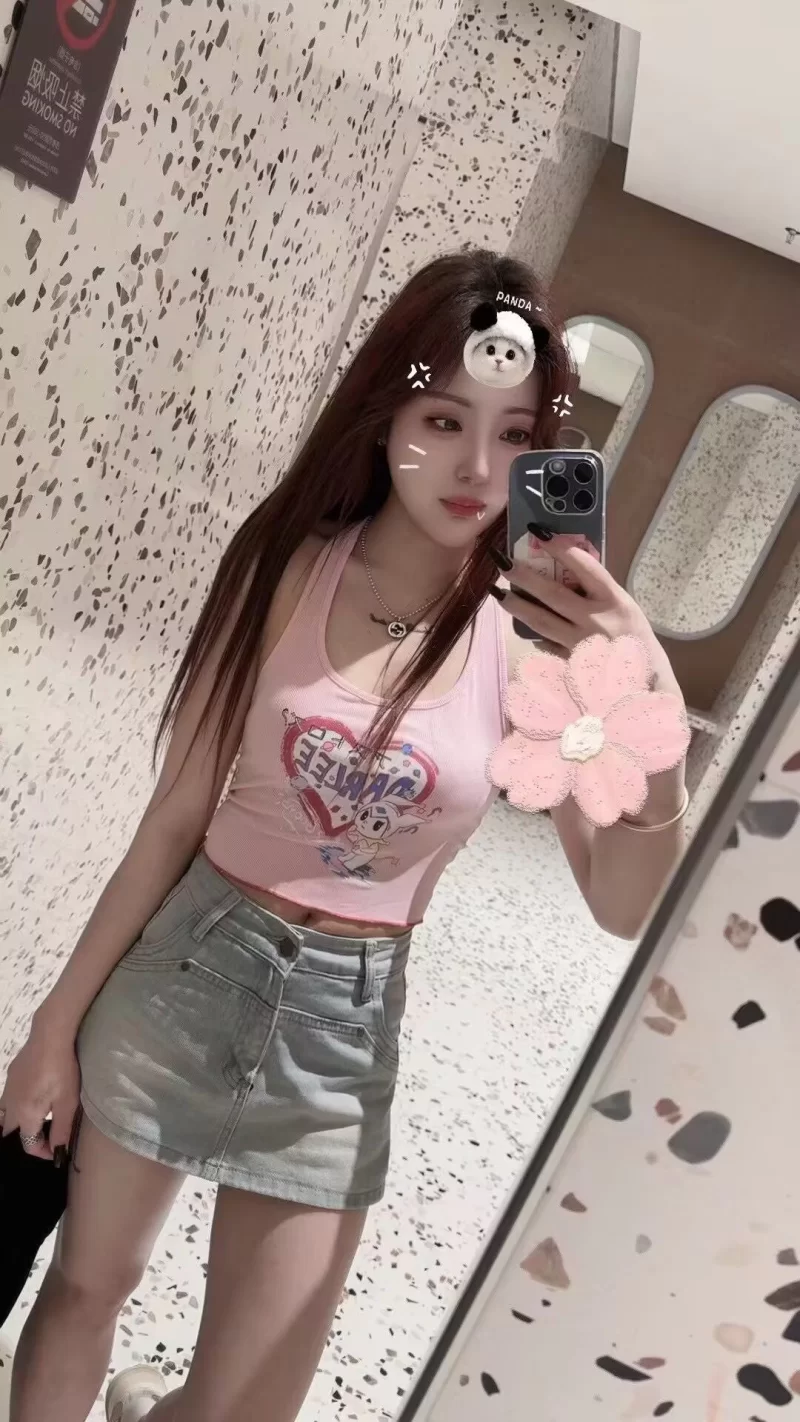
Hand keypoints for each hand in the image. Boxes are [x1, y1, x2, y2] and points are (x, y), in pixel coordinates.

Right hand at [0, 1021, 80, 1161]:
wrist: (50, 1037)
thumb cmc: (62, 1071)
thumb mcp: (68, 1103)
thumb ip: (61, 1130)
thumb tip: (57, 1151)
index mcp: (25, 1115)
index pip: (28, 1144)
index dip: (43, 1152)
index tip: (57, 1150)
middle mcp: (11, 1105)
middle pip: (11, 1132)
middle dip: (26, 1138)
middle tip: (45, 1136)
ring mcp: (8, 1089)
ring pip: (4, 1115)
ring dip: (18, 1123)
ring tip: (37, 1120)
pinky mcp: (11, 1075)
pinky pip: (7, 1099)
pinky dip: (16, 1107)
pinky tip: (33, 1097)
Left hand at [494, 545, 679, 692]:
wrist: (647, 683)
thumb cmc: (635, 638)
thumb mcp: (625, 607)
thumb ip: (597, 590)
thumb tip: (562, 567)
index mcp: (615, 601)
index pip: (585, 567)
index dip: (561, 548)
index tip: (539, 532)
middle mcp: (597, 622)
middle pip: (553, 594)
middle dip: (524, 576)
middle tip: (502, 561)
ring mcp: (581, 645)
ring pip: (541, 622)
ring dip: (516, 605)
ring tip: (498, 592)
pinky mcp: (570, 665)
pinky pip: (546, 644)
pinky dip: (533, 633)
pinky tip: (520, 623)